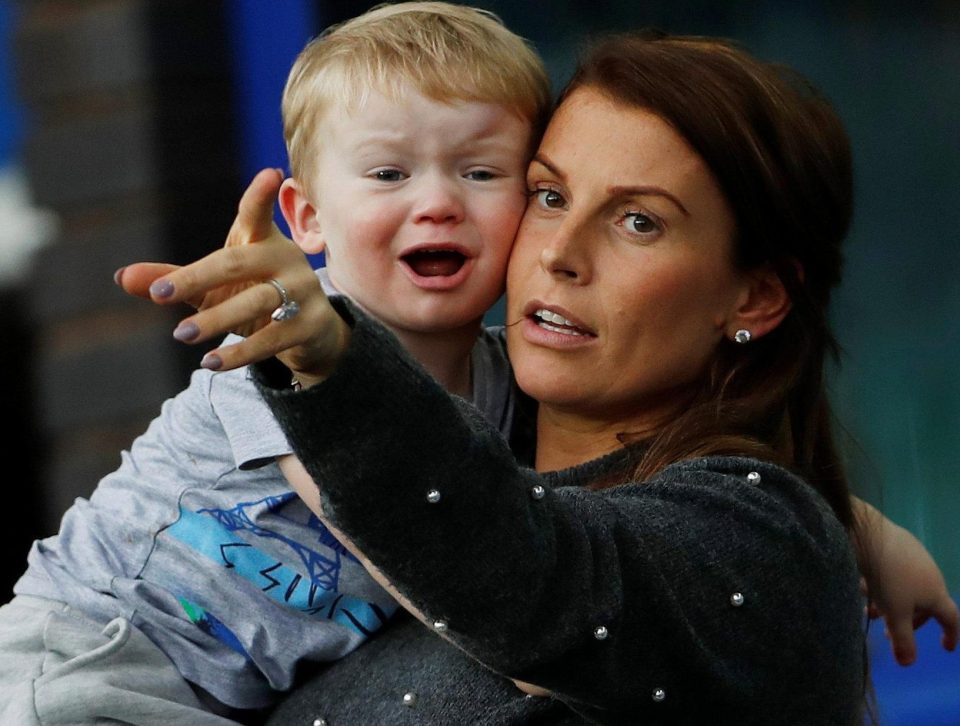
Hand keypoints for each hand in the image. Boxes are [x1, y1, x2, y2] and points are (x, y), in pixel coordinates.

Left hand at [115, 168, 348, 380]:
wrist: (311, 333)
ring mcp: (304, 290)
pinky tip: (210, 361)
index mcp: (261, 241)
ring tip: (181, 335)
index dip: (261, 195)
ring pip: (257, 302)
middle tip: (160, 295)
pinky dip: (240, 352)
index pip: (257, 214)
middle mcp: (286, 259)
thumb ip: (174, 281)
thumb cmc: (255, 297)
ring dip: (217, 319)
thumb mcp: (213, 288)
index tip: (271, 173)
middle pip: (239, 262)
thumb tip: (121, 277)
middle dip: (198, 276)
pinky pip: (273, 338)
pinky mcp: (312, 323)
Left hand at [856, 501, 958, 664]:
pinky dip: (884, 585)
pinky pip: (894, 572)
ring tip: (869, 612)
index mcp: (936, 592)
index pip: (951, 618)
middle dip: (908, 622)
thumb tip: (908, 664)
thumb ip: (902, 639)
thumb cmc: (888, 578)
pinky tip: (863, 585)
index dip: (951, 634)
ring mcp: (914, 556)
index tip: (946, 647)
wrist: (869, 534)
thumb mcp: (895, 614)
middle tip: (888, 633)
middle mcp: (930, 573)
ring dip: (890, 604)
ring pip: (906, 588)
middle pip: (925, 604)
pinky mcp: (896, 543)